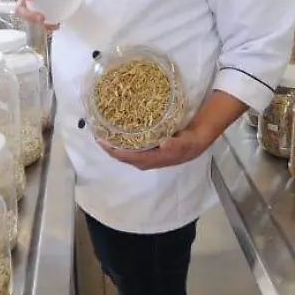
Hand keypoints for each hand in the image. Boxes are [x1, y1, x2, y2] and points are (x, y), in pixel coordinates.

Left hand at [99, 125, 213, 170]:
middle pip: (123, 156)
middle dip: (110, 148)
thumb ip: (176, 144)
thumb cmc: (188, 143)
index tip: (101, 141)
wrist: (196, 143)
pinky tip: (117, 134)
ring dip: (115, 146)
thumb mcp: (185, 143)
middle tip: (97, 134)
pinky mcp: (149, 150)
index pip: (127, 157)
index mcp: (152, 159)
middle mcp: (147, 160)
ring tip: (104, 133)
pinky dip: (122, 143)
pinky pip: (131, 149)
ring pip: (126, 153)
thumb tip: (164, 143)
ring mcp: (147, 156)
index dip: (114, 150)